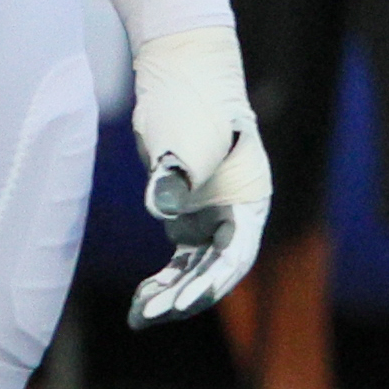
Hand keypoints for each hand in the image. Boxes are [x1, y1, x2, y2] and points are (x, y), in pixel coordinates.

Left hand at [129, 24, 271, 324]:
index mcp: (249, 199)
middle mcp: (237, 213)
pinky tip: (142, 297)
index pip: (234, 254)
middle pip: (216, 269)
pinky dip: (163, 278)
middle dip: (185, 296)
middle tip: (151, 316)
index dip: (209, 282)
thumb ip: (175, 174)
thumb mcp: (183, 138)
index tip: (179, 303)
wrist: (179, 72)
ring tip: (139, 316)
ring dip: (171, 293)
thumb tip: (161, 208)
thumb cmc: (188, 103)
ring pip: (197, 269)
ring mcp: (215, 216)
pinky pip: (181, 259)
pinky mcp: (191, 216)